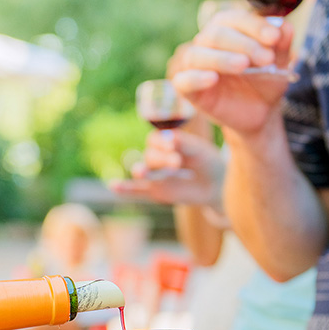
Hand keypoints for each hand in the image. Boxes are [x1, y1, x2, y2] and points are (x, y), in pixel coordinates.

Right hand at [111, 124, 225, 206]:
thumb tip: (169, 137)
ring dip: (141, 171)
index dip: (161, 142)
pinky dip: (125, 189)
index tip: (172, 145)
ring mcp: (154, 176)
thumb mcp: (199, 150)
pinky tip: (113, 186)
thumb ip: (184, 143)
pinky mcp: (155, 191)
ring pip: (143, 172)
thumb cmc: (207, 162)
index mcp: (165, 143)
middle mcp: (156, 158)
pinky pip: (137, 191)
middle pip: (150, 157)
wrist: (215, 185)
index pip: (155, 140)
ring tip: (140, 172)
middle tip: (177, 164)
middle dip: (162, 160)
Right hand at [167, 9, 294, 136]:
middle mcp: (207, 43)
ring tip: (243, 65)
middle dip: (244, 44)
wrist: (260, 112)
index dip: (254, 25)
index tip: (274, 37)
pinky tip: (213, 78)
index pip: (235, 18)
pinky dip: (197, 77)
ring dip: (222, 58)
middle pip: (216, 34)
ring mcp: (194, 65)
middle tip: (266, 59)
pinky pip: (183, 80)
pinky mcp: (186, 88)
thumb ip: (281, 45)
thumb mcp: (279, 63)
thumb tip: (284, 26)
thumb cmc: (265, 81)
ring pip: (198, 54)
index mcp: (228, 29)